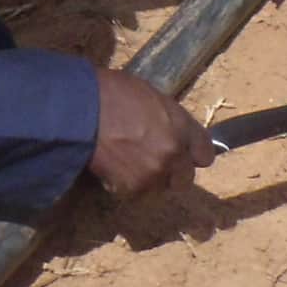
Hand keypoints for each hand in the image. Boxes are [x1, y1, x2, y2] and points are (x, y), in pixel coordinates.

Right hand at [86, 69, 213, 195]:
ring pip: (159, 187)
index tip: (184, 154)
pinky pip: (136, 192)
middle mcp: (174, 154)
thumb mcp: (153, 97)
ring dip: (149, 180)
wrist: (81, 109)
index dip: (193, 154)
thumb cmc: (112, 94)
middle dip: (172, 172)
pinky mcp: (132, 188)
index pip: (206, 154)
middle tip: (151, 159)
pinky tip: (114, 166)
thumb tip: (175, 134)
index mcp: (182, 127)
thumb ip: (171, 121)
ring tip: (128, 161)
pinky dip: (127, 184)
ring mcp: (154, 173)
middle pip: (185, 178)